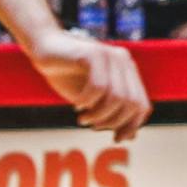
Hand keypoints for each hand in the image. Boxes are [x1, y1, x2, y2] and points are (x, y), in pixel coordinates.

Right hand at [29, 29, 150, 139]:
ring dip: (98, 115)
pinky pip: (98, 87)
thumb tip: (131, 137)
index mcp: (128, 71)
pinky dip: (87, 102)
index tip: (116, 139)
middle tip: (94, 127)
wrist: (44, 48)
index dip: (132, 125)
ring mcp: (110, 55)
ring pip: (116, 98)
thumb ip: (112, 114)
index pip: (142, 105)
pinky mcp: (94, 53)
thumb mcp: (92, 101)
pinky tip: (77, 105)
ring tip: (83, 119)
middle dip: (113, 122)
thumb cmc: (68, 75)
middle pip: (132, 104)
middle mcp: (123, 61)